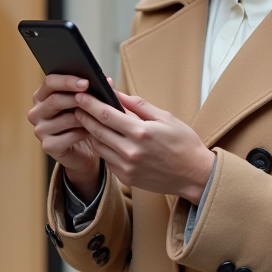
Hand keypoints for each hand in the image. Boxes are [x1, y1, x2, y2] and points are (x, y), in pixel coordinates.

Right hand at [28, 75, 103, 200]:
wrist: (82, 151)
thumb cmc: (82, 121)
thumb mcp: (85, 103)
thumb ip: (93, 91)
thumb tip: (108, 81)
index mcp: (42, 96)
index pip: (50, 82)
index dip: (68, 81)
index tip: (86, 82)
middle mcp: (36, 112)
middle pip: (54, 100)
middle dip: (77, 98)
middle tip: (94, 97)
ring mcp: (40, 130)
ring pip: (64, 119)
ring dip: (84, 117)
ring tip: (98, 116)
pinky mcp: (48, 146)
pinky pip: (69, 137)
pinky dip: (83, 133)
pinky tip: (92, 132)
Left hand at [73, 90, 214, 202]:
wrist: (195, 175)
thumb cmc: (184, 144)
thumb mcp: (166, 118)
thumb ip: (139, 106)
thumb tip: (117, 93)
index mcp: (141, 132)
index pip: (106, 114)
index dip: (90, 103)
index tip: (80, 95)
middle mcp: (131, 151)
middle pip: (97, 130)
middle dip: (84, 115)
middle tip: (76, 104)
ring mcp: (127, 167)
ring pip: (98, 146)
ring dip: (90, 132)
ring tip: (86, 119)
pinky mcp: (126, 178)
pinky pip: (107, 159)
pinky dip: (102, 147)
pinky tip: (103, 138)